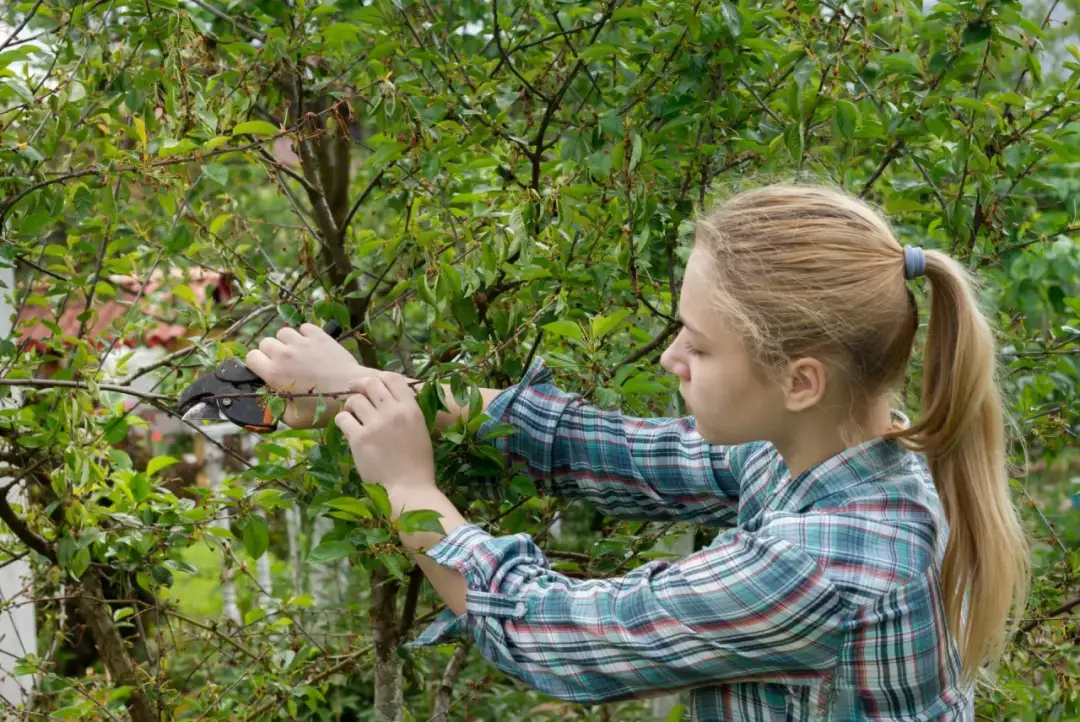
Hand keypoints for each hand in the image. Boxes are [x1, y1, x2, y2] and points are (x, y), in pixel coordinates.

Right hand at [245, 323, 372, 427]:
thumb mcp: (294, 419)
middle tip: (284, 364)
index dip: (257, 363)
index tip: (267, 370)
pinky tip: (311, 345)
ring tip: (297, 353)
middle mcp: (284, 354)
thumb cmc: (322, 409)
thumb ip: (277, 409)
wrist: (349, 391)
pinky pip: (304, 327)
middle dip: (271, 352)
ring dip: (287, 342)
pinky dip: (305, 334)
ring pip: (283, 333)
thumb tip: (272, 402)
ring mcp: (301, 342)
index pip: (251, 357)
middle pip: (265, 342)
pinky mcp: (318, 336)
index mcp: (274, 373)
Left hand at [334, 372, 435, 491]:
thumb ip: (406, 411)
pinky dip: (343, 421)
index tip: (372, 385)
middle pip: (370, 383)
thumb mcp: (420, 430)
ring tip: (354, 415)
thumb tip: (388, 397)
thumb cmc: (417, 463)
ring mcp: (375, 425)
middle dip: (360, 385)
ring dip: (351, 405)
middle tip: (354, 391)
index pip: (392, 378)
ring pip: (354, 400)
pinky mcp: (359, 439)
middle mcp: (393, 412)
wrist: (408, 489)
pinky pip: (343, 419)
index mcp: (411, 409)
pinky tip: (348, 429)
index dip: (380, 378)